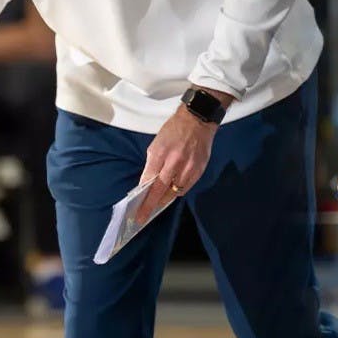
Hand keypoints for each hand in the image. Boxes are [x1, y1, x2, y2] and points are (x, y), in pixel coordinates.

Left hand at [137, 91, 223, 222]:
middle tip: (142, 217)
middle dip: (150, 206)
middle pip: (160, 190)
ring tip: (158, 203)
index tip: (137, 210)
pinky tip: (173, 191)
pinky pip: (186, 186)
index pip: (149, 181)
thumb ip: (152, 165)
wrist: (197, 120)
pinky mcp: (199, 169)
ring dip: (165, 199)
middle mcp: (174, 161)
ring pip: (175, 191)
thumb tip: (147, 183)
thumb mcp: (157, 144)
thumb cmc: (174, 130)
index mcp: (160, 153)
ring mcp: (189, 166)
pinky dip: (178, 190)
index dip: (143, 198)